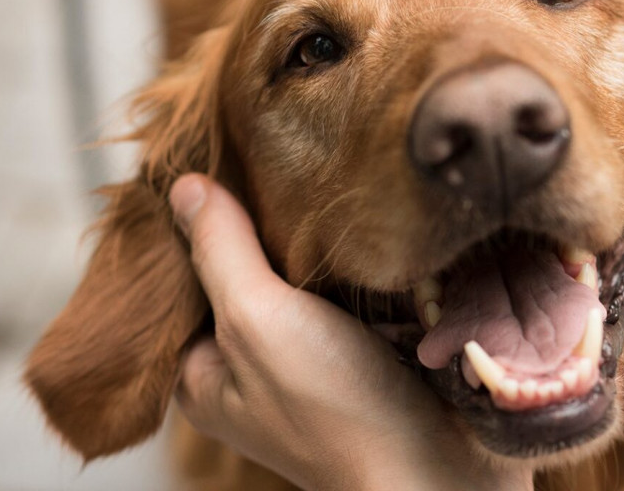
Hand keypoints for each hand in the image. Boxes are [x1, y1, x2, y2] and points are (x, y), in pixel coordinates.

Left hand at [169, 174, 529, 490]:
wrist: (441, 473)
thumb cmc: (339, 413)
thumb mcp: (258, 321)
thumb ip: (221, 252)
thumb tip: (182, 186)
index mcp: (206, 374)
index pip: (188, 277)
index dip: (203, 223)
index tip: (223, 164)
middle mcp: (255, 371)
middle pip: (248, 275)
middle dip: (267, 228)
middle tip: (283, 164)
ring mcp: (315, 365)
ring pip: (306, 281)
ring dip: (323, 243)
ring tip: (330, 185)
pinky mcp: (371, 356)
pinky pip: (357, 293)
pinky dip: (364, 265)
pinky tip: (373, 231)